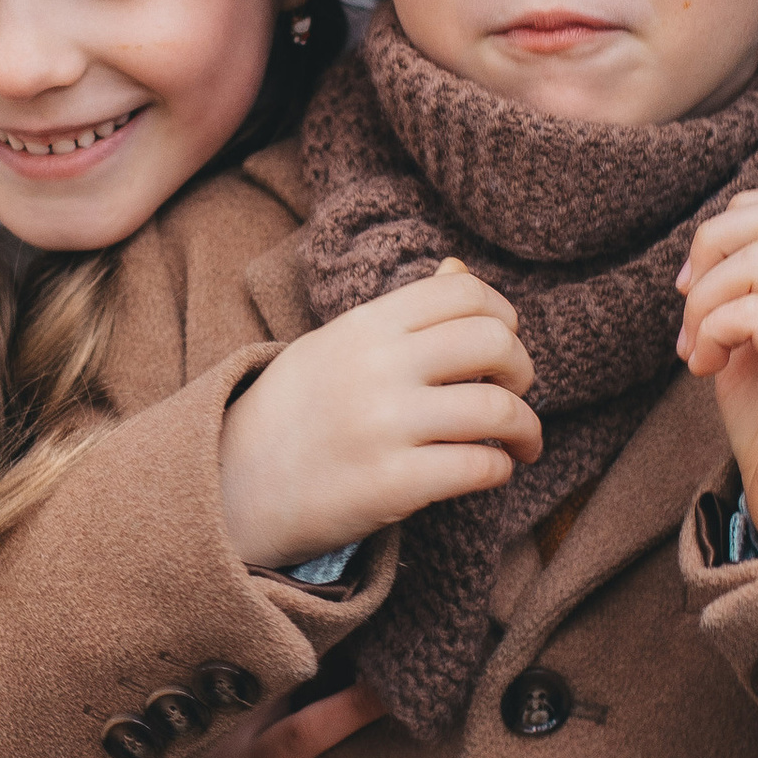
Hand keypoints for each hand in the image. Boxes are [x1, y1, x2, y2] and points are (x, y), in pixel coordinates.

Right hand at [218, 264, 542, 571]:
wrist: (230, 487)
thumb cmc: (293, 414)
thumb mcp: (337, 346)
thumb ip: (401, 314)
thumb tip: (459, 270)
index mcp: (365, 325)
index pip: (466, 292)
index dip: (502, 317)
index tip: (499, 349)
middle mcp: (377, 367)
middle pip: (495, 342)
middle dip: (522, 371)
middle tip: (514, 395)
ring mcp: (383, 425)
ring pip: (500, 409)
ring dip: (527, 430)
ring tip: (521, 444)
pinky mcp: (390, 483)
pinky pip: (481, 467)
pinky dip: (500, 469)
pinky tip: (488, 471)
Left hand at [677, 189, 757, 550]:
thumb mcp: (752, 347)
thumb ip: (741, 295)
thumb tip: (701, 260)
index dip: (728, 225)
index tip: (695, 284)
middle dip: (710, 247)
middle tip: (688, 304)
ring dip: (705, 300)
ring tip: (696, 348)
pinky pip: (756, 313)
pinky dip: (713, 331)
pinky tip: (705, 369)